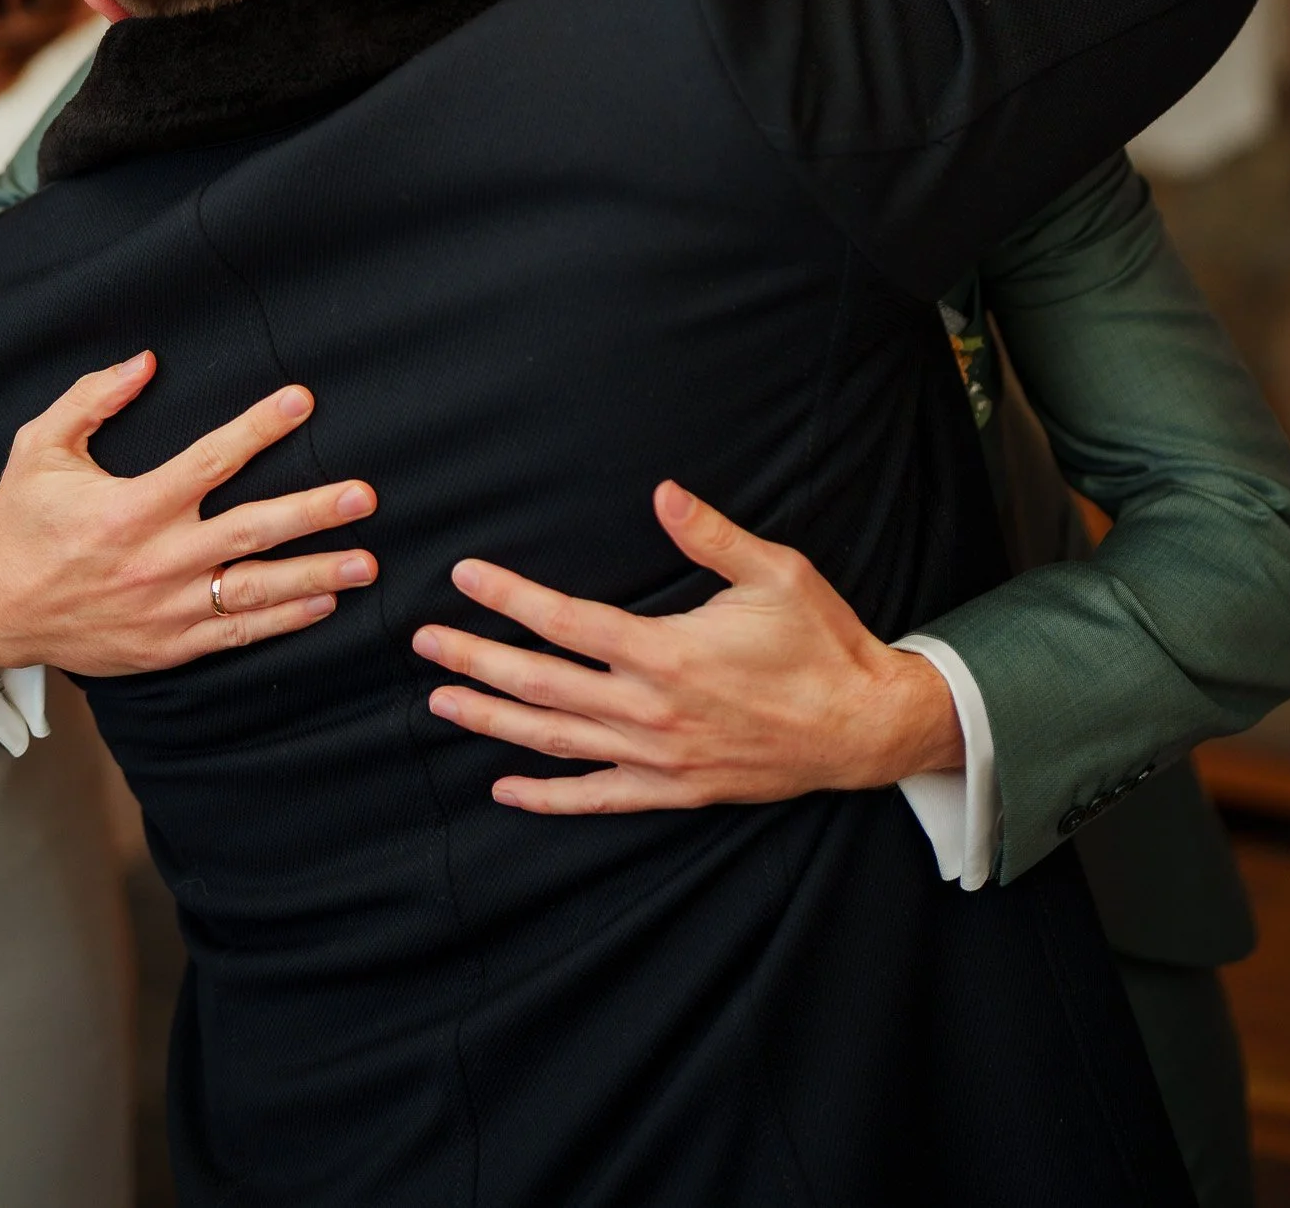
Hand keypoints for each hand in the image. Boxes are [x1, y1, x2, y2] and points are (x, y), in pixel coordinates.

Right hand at [0, 353, 376, 674]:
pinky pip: (235, 632)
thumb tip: (145, 360)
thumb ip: (92, 399)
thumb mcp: (40, 447)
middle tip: (363, 496)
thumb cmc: (22, 522)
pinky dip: (282, 621)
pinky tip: (324, 603)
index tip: (301, 401)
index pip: (209, 460)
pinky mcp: (167, 645)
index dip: (258, 427)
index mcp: (129, 508)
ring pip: (254, 591)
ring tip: (367, 563)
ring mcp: (165, 609)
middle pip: (250, 532)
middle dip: (312, 513)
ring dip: (315, 575)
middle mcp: (155, 560)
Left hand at [412, 480, 963, 814]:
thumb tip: (662, 492)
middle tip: (424, 645)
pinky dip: (548, 795)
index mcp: (668, 653)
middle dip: (476, 662)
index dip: (509, 597)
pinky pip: (598, 797)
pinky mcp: (676, 790)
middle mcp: (653, 711)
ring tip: (442, 702)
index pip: (566, 622)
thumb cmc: (822, 642)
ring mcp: (661, 758)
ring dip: (495, 721)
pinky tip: (506, 786)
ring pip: (557, 741)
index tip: (466, 576)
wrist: (865, 727)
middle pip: (543, 685)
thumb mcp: (777, 573)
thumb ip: (713, 536)